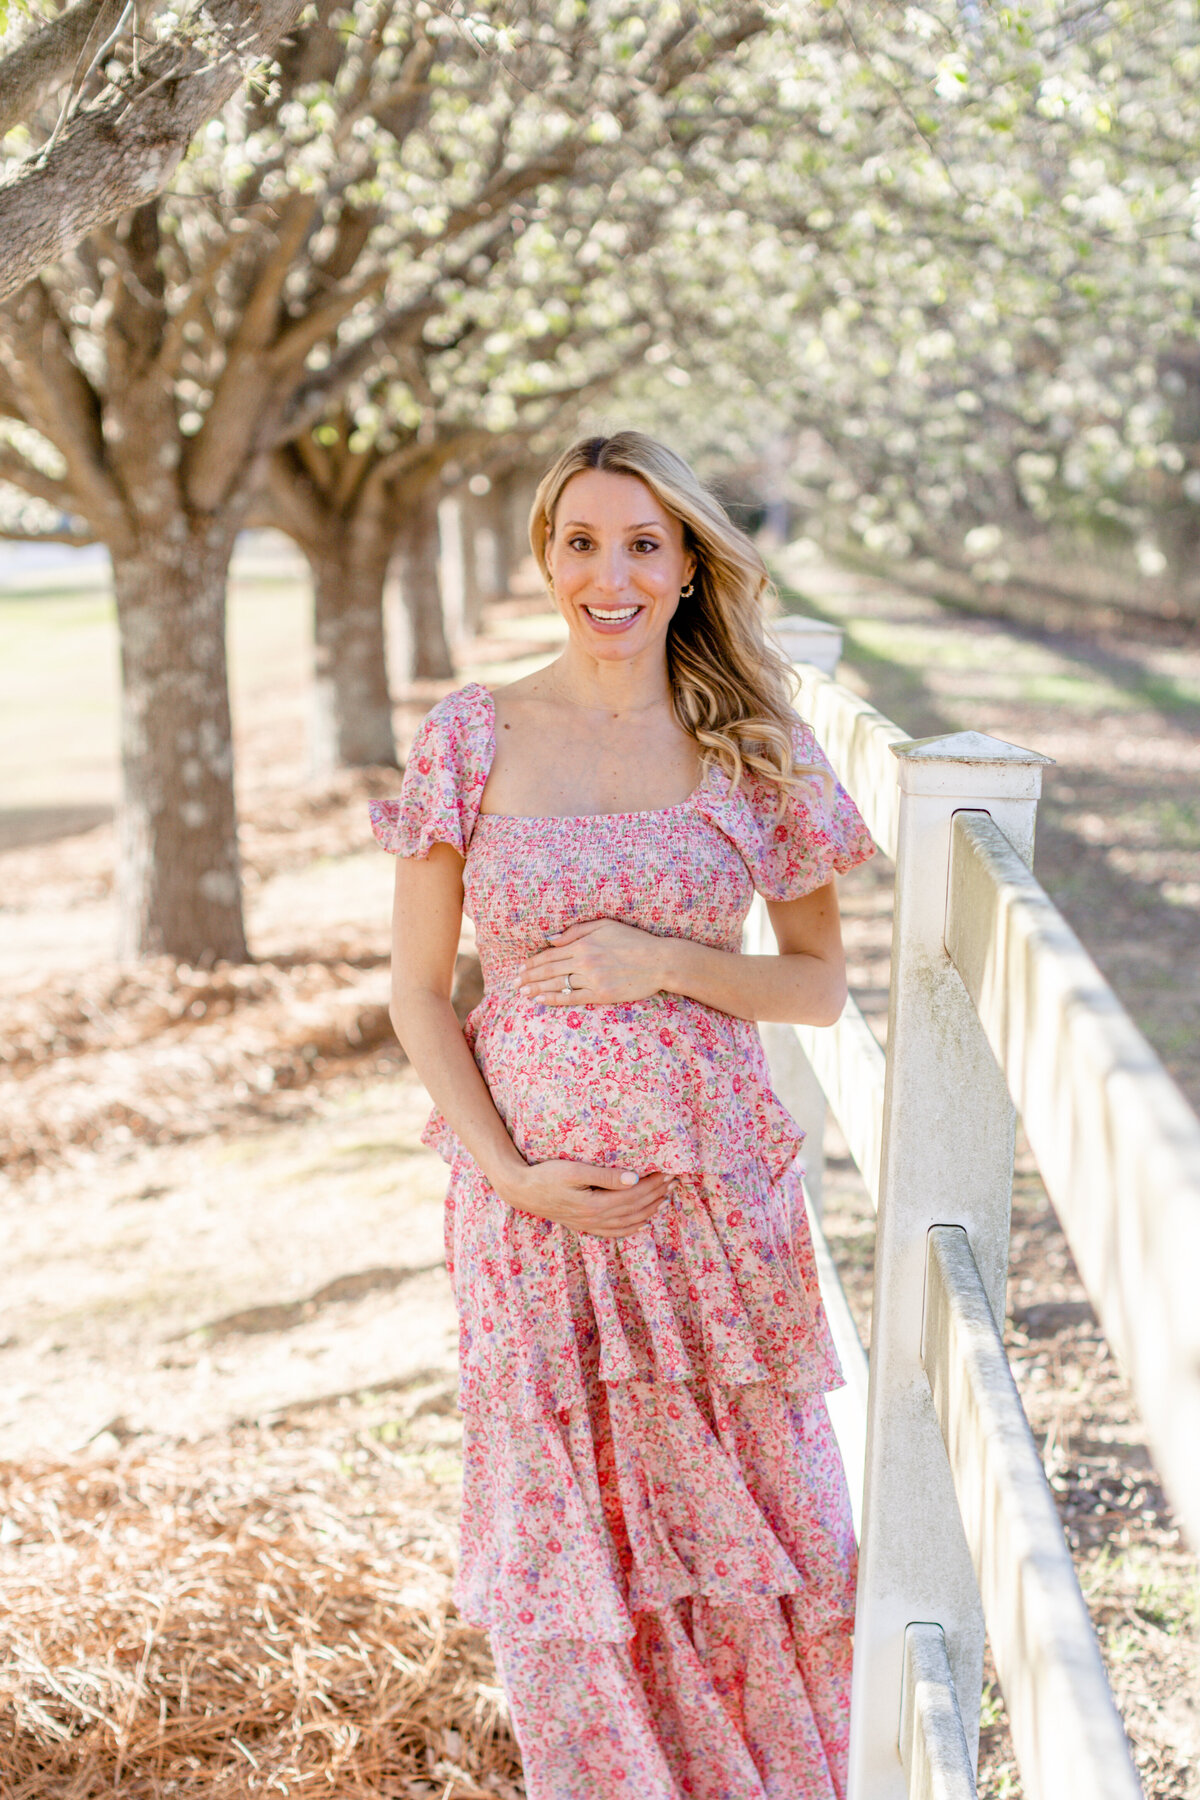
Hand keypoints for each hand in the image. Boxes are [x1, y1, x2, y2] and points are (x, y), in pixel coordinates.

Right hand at [496, 1158, 672, 1239]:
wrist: (521, 1191)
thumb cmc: (546, 1175)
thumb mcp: (573, 1170)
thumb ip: (604, 1175)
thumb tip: (633, 1178)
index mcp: (595, 1205)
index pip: (634, 1195)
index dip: (653, 1184)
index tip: (668, 1171)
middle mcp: (595, 1220)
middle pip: (635, 1209)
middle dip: (658, 1195)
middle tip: (675, 1181)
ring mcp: (590, 1226)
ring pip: (629, 1223)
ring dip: (650, 1210)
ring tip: (666, 1198)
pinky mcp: (585, 1226)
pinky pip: (615, 1232)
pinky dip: (633, 1228)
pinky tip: (643, 1221)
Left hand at [517, 918, 670, 1005]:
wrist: (659, 961)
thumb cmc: (634, 940)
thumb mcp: (605, 925)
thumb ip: (576, 931)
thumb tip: (551, 939)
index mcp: (584, 943)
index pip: (551, 954)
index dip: (533, 962)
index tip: (521, 967)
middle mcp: (585, 961)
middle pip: (549, 970)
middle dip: (529, 976)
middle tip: (514, 982)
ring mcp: (592, 979)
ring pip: (557, 984)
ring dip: (536, 989)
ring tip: (522, 992)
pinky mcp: (601, 994)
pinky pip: (572, 998)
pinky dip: (554, 999)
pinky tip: (540, 1000)